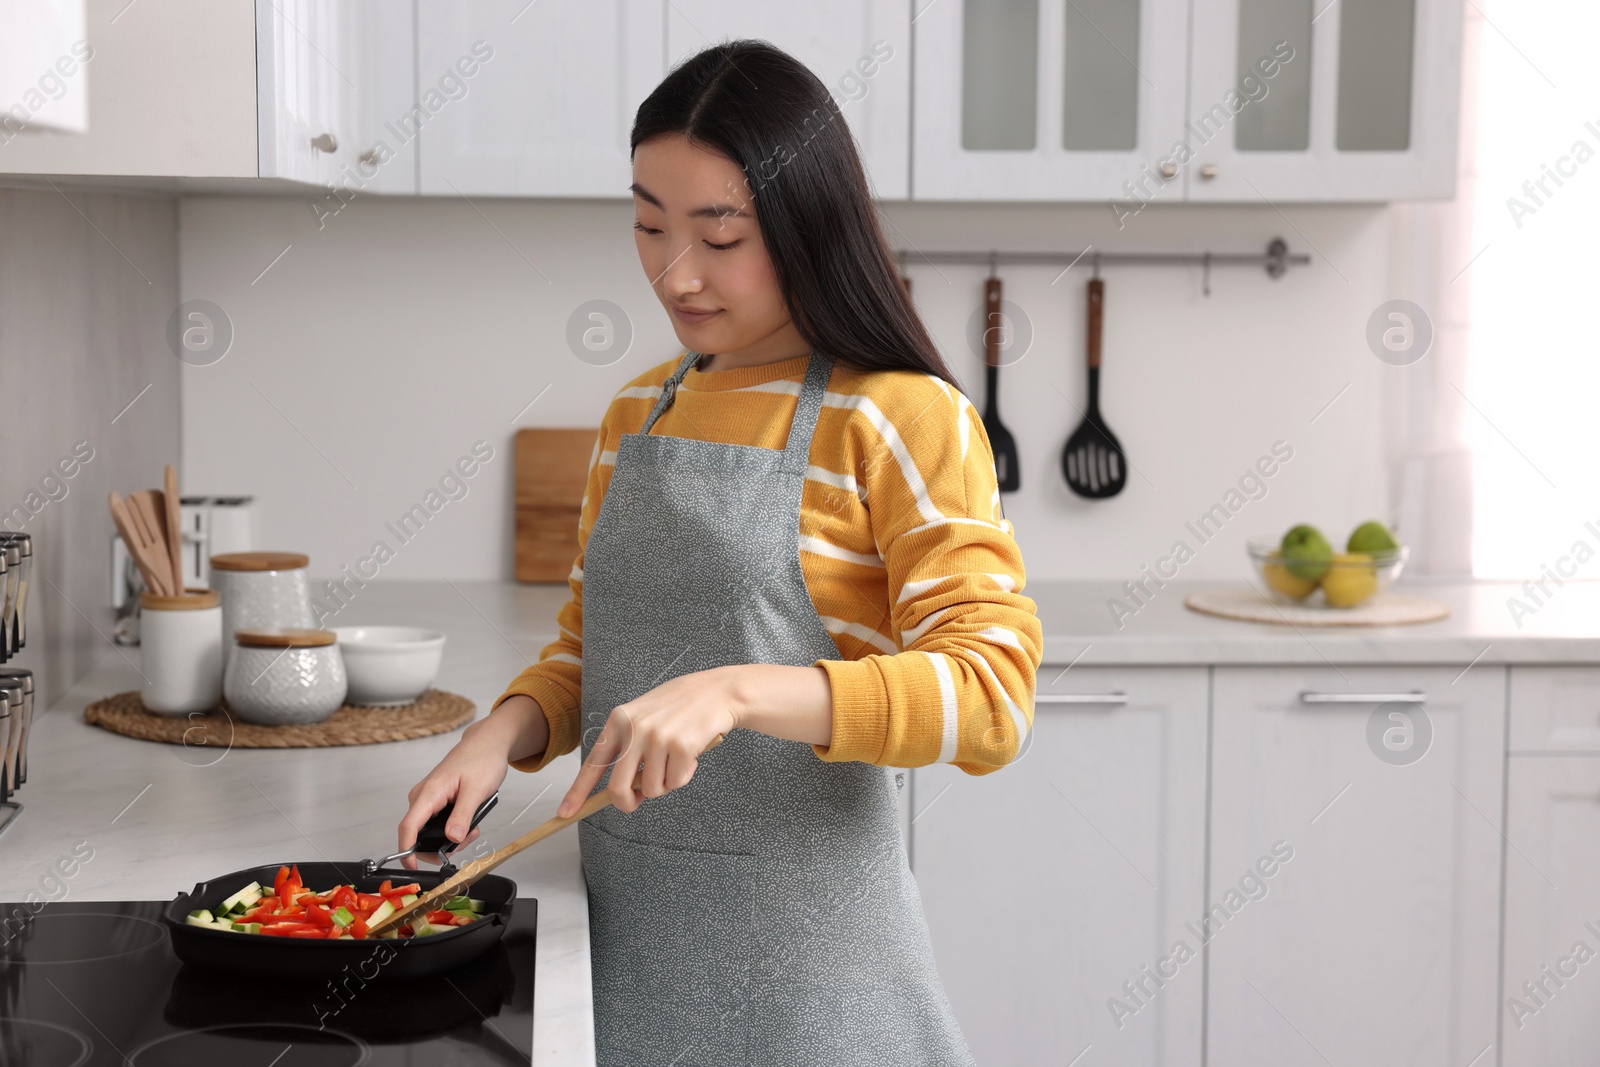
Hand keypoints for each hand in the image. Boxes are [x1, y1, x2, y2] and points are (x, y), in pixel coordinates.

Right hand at [397, 704, 529, 869]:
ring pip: (430, 830)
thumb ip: (463, 816)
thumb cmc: (482, 759)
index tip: (413, 868)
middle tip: (468, 838)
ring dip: (451, 837)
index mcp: (429, 792)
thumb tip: (451, 838)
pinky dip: (453, 828)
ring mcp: (428, 797)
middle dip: (442, 845)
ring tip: (473, 828)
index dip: (407, 851)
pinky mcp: (436, 799)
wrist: (488, 742)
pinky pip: (437, 822)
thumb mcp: (477, 791)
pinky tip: (469, 822)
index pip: (408, 827)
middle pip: (419, 834)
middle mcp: (423, 796)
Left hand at [555, 667, 740, 817]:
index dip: (578, 791)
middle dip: (627, 803)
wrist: (717, 691)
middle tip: (638, 800)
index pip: (594, 762)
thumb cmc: (680, 706)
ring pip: (651, 789)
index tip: (565, 812)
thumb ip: (630, 746)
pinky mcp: (681, 746)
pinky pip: (675, 783)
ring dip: (665, 783)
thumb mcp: (645, 716)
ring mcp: (657, 737)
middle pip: (618, 788)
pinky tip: (691, 756)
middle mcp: (634, 729)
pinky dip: (683, 776)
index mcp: (620, 720)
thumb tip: (621, 789)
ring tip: (676, 760)